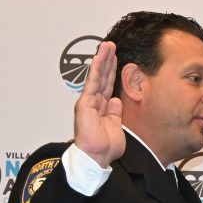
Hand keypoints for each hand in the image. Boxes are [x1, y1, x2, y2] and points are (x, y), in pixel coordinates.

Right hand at [73, 41, 124, 167]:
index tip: (116, 59)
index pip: (107, 85)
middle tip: (111, 45)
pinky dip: (96, 70)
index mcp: (102, 108)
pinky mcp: (85, 103)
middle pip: (102, 77)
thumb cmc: (104, 147)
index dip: (112, 72)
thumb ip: (115, 112)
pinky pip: (92, 83)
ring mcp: (89, 101)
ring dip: (102, 60)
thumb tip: (116, 100)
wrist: (96, 157)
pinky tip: (99, 58)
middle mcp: (94, 102)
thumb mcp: (116, 126)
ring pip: (97, 76)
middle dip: (107, 61)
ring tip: (107, 46)